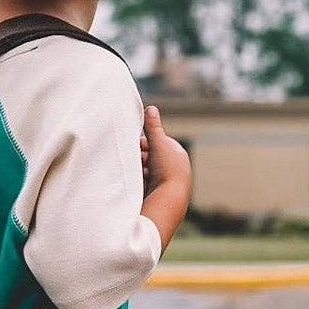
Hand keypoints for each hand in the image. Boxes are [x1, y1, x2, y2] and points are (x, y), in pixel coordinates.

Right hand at [139, 104, 191, 251]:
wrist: (170, 199)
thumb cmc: (167, 169)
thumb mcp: (158, 143)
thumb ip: (152, 127)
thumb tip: (151, 108)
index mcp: (178, 154)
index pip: (159, 142)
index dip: (145, 142)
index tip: (134, 144)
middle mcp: (175, 168)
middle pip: (152, 157)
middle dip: (140, 156)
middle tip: (131, 158)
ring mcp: (168, 183)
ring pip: (148, 171)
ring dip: (138, 170)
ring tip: (131, 171)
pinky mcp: (160, 196)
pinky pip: (146, 185)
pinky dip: (139, 182)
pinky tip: (133, 183)